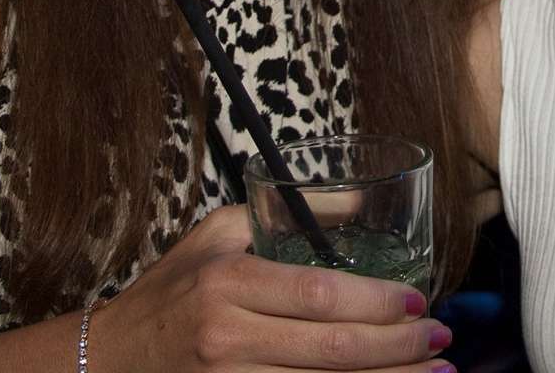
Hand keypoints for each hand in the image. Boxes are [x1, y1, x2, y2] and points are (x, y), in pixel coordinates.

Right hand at [99, 206, 451, 370]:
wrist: (111, 359)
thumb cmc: (172, 290)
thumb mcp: (219, 235)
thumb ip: (286, 215)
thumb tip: (363, 198)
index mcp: (228, 283)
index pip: (319, 295)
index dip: (377, 302)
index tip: (419, 301)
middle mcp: (227, 338)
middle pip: (332, 351)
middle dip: (399, 349)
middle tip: (442, 340)